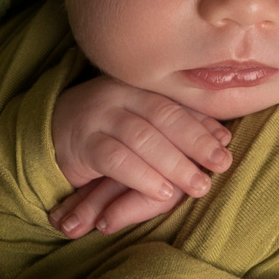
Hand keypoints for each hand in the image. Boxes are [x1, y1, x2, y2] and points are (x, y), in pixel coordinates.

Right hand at [48, 76, 232, 236]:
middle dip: (195, 142)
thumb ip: (178, 126)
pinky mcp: (81, 144)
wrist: (52, 130)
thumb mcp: (143, 122)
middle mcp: (118, 95)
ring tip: (198, 185)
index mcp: (137, 86)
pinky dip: (142, 176)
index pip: (176, 104)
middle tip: (221, 165)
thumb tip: (224, 137)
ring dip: (174, 163)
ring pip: (142, 137)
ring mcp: (97, 117)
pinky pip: (115, 159)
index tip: (226, 145)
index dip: (203, 124)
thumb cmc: (109, 130)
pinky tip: (162, 192)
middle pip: (163, 116)